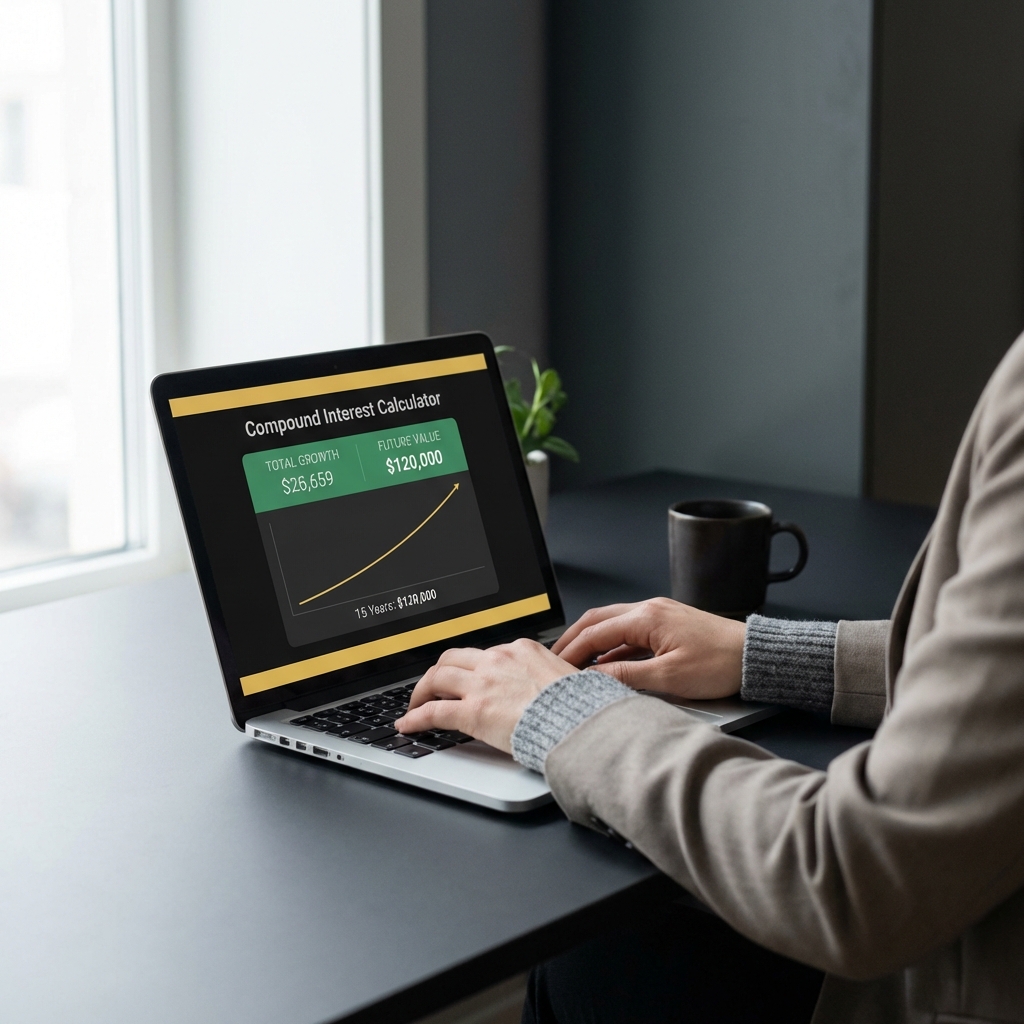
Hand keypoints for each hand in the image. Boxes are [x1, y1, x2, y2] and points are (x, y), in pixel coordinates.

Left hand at [394, 639, 574, 751]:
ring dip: (421, 691)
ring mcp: (482, 684)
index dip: (469, 668)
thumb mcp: (565, 676)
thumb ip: (547, 675)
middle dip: (438, 673)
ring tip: (415, 705)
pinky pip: (433, 712)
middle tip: (432, 687)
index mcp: (520, 650)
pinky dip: (416, 717)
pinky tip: (408, 725)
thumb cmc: (578, 705)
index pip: (484, 654)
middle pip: (453, 658)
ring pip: (437, 678)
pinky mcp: (472, 711)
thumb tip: (549, 684)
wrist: (578, 721)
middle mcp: (497, 661)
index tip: (465, 678)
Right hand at [552, 597, 744, 699]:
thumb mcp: (668, 677)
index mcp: (646, 617)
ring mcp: (658, 614)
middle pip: (597, 620)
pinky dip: (612, 646)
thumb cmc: (719, 663)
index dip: (571, 651)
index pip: (595, 633)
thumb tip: (593, 679)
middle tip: (555, 659)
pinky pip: (629, 631)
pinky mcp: (667, 624)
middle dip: (573, 640)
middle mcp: (649, 609)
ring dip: (592, 642)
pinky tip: (607, 664)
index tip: (555, 668)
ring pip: (612, 624)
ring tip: (576, 663)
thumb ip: (626, 676)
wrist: (753, 657)